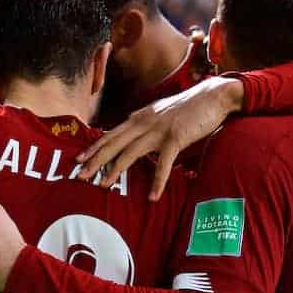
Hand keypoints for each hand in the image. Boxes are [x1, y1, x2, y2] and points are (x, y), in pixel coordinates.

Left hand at [77, 76, 243, 199]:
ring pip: (130, 152)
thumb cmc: (189, 108)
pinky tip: (152, 196)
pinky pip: (163, 163)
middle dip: (95, 160)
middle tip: (79, 175)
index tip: (78, 159)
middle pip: (114, 143)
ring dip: (116, 169)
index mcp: (139, 117)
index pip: (111, 134)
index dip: (94, 147)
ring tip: (104, 185)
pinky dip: (157, 181)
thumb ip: (146, 127)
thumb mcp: (160, 115)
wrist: (214, 96)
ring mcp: (159, 130)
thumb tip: (133, 140)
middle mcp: (144, 122)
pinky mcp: (176, 137)